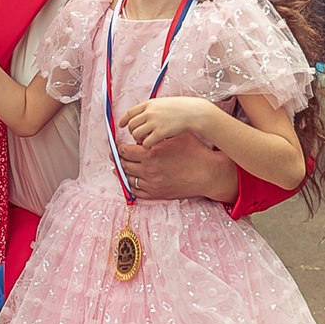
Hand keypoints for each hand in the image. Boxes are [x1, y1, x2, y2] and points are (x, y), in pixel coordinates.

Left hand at [119, 131, 239, 202]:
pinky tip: (132, 179)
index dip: (119, 148)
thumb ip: (158, 133)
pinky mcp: (157, 194)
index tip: (118, 146)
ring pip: (128, 178)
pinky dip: (132, 185)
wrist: (208, 173)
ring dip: (124, 172)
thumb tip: (144, 129)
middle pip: (124, 164)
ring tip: (123, 166)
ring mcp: (152, 183)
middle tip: (117, 155)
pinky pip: (137, 191)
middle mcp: (149, 169)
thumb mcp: (176, 135)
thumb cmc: (194, 151)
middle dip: (119, 159)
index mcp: (151, 153)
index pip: (124, 151)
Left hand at [121, 95, 219, 145]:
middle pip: (131, 125)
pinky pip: (146, 143)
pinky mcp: (160, 133)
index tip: (121, 125)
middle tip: (136, 136)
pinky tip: (151, 146)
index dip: (123, 120)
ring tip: (144, 141)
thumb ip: (152, 108)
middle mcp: (149, 112)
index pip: (130, 112)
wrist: (194, 112)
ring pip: (136, 134)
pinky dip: (146, 146)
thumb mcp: (163, 103)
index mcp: (149, 104)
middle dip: (131, 132)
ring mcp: (154, 123)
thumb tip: (142, 115)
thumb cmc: (182, 108)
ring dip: (138, 139)